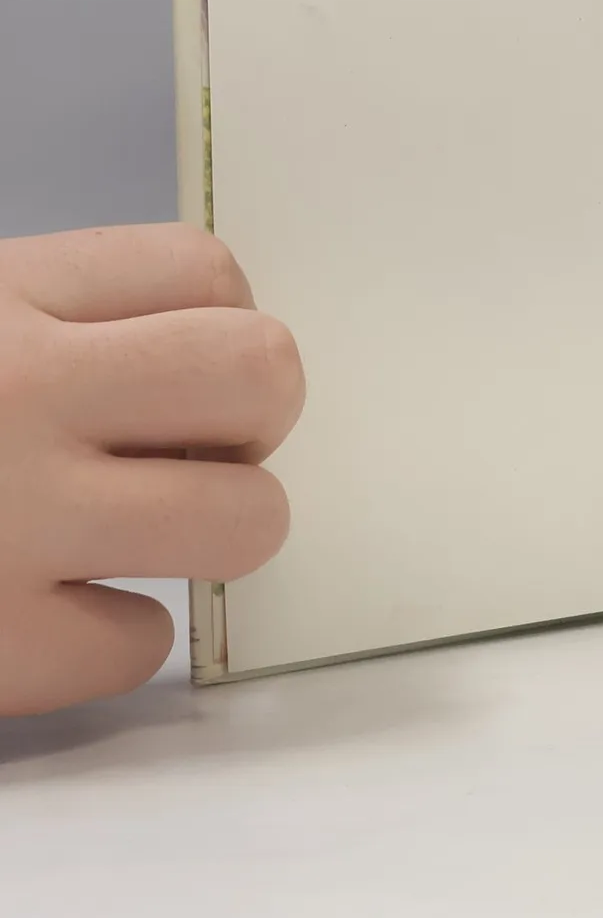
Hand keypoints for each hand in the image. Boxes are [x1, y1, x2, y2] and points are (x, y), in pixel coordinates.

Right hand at [0, 225, 302, 715]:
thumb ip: (66, 328)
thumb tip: (219, 361)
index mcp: (3, 298)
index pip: (204, 270)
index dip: (217, 322)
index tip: (174, 367)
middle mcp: (18, 395)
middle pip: (262, 371)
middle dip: (253, 418)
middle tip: (189, 447)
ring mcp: (9, 522)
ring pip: (246, 517)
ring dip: (212, 530)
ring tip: (133, 532)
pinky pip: (141, 647)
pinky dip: (110, 641)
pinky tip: (53, 613)